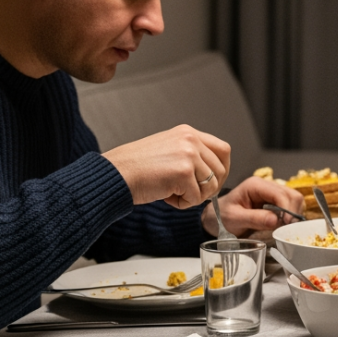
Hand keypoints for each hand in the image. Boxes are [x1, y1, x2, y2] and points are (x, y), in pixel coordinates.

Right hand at [103, 125, 229, 207]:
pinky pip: (196, 198)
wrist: (114, 174)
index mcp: (188, 133)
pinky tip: (165, 196)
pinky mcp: (183, 172)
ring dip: (193, 196)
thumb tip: (214, 173)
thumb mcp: (169, 150)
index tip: (211, 182)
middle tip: (188, 193)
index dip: (221, 170)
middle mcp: (191, 139)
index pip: (223, 150)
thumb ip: (191, 155)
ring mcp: (188, 154)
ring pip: (211, 186)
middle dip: (208, 187)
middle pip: (221, 169)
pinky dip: (182, 204)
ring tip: (172, 192)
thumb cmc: (136, 168)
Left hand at [202, 177, 305, 238]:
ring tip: (285, 228)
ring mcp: (272, 194)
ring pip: (294, 201)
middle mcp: (267, 186)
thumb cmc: (221, 217)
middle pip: (292, 195)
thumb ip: (255, 218)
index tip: (287, 224)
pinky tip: (283, 226)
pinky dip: (291, 217)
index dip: (287, 209)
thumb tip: (277, 220)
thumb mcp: (234, 219)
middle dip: (293, 212)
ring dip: (293, 215)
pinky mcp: (275, 203)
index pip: (280, 194)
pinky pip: (290, 208)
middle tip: (287, 228)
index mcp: (256, 185)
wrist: (215, 219)